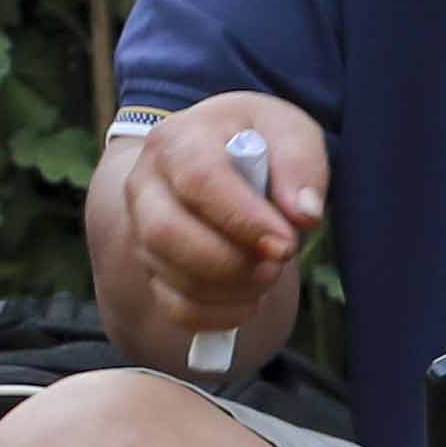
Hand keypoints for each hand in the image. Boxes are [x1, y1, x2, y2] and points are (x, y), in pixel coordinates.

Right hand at [109, 93, 328, 360]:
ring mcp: (141, 230)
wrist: (218, 155)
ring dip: (234, 289)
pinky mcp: (151, 268)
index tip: (286, 244)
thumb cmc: (256, 140)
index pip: (199, 181)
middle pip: (167, 233)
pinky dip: (220, 315)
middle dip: (231, 262)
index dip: (243, 219)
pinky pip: (176, 308)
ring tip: (268, 272)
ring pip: (173, 276)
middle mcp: (145, 185)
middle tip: (277, 262)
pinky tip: (249, 297)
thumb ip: (300, 164)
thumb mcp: (288, 130)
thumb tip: (304, 215)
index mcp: (177, 140)